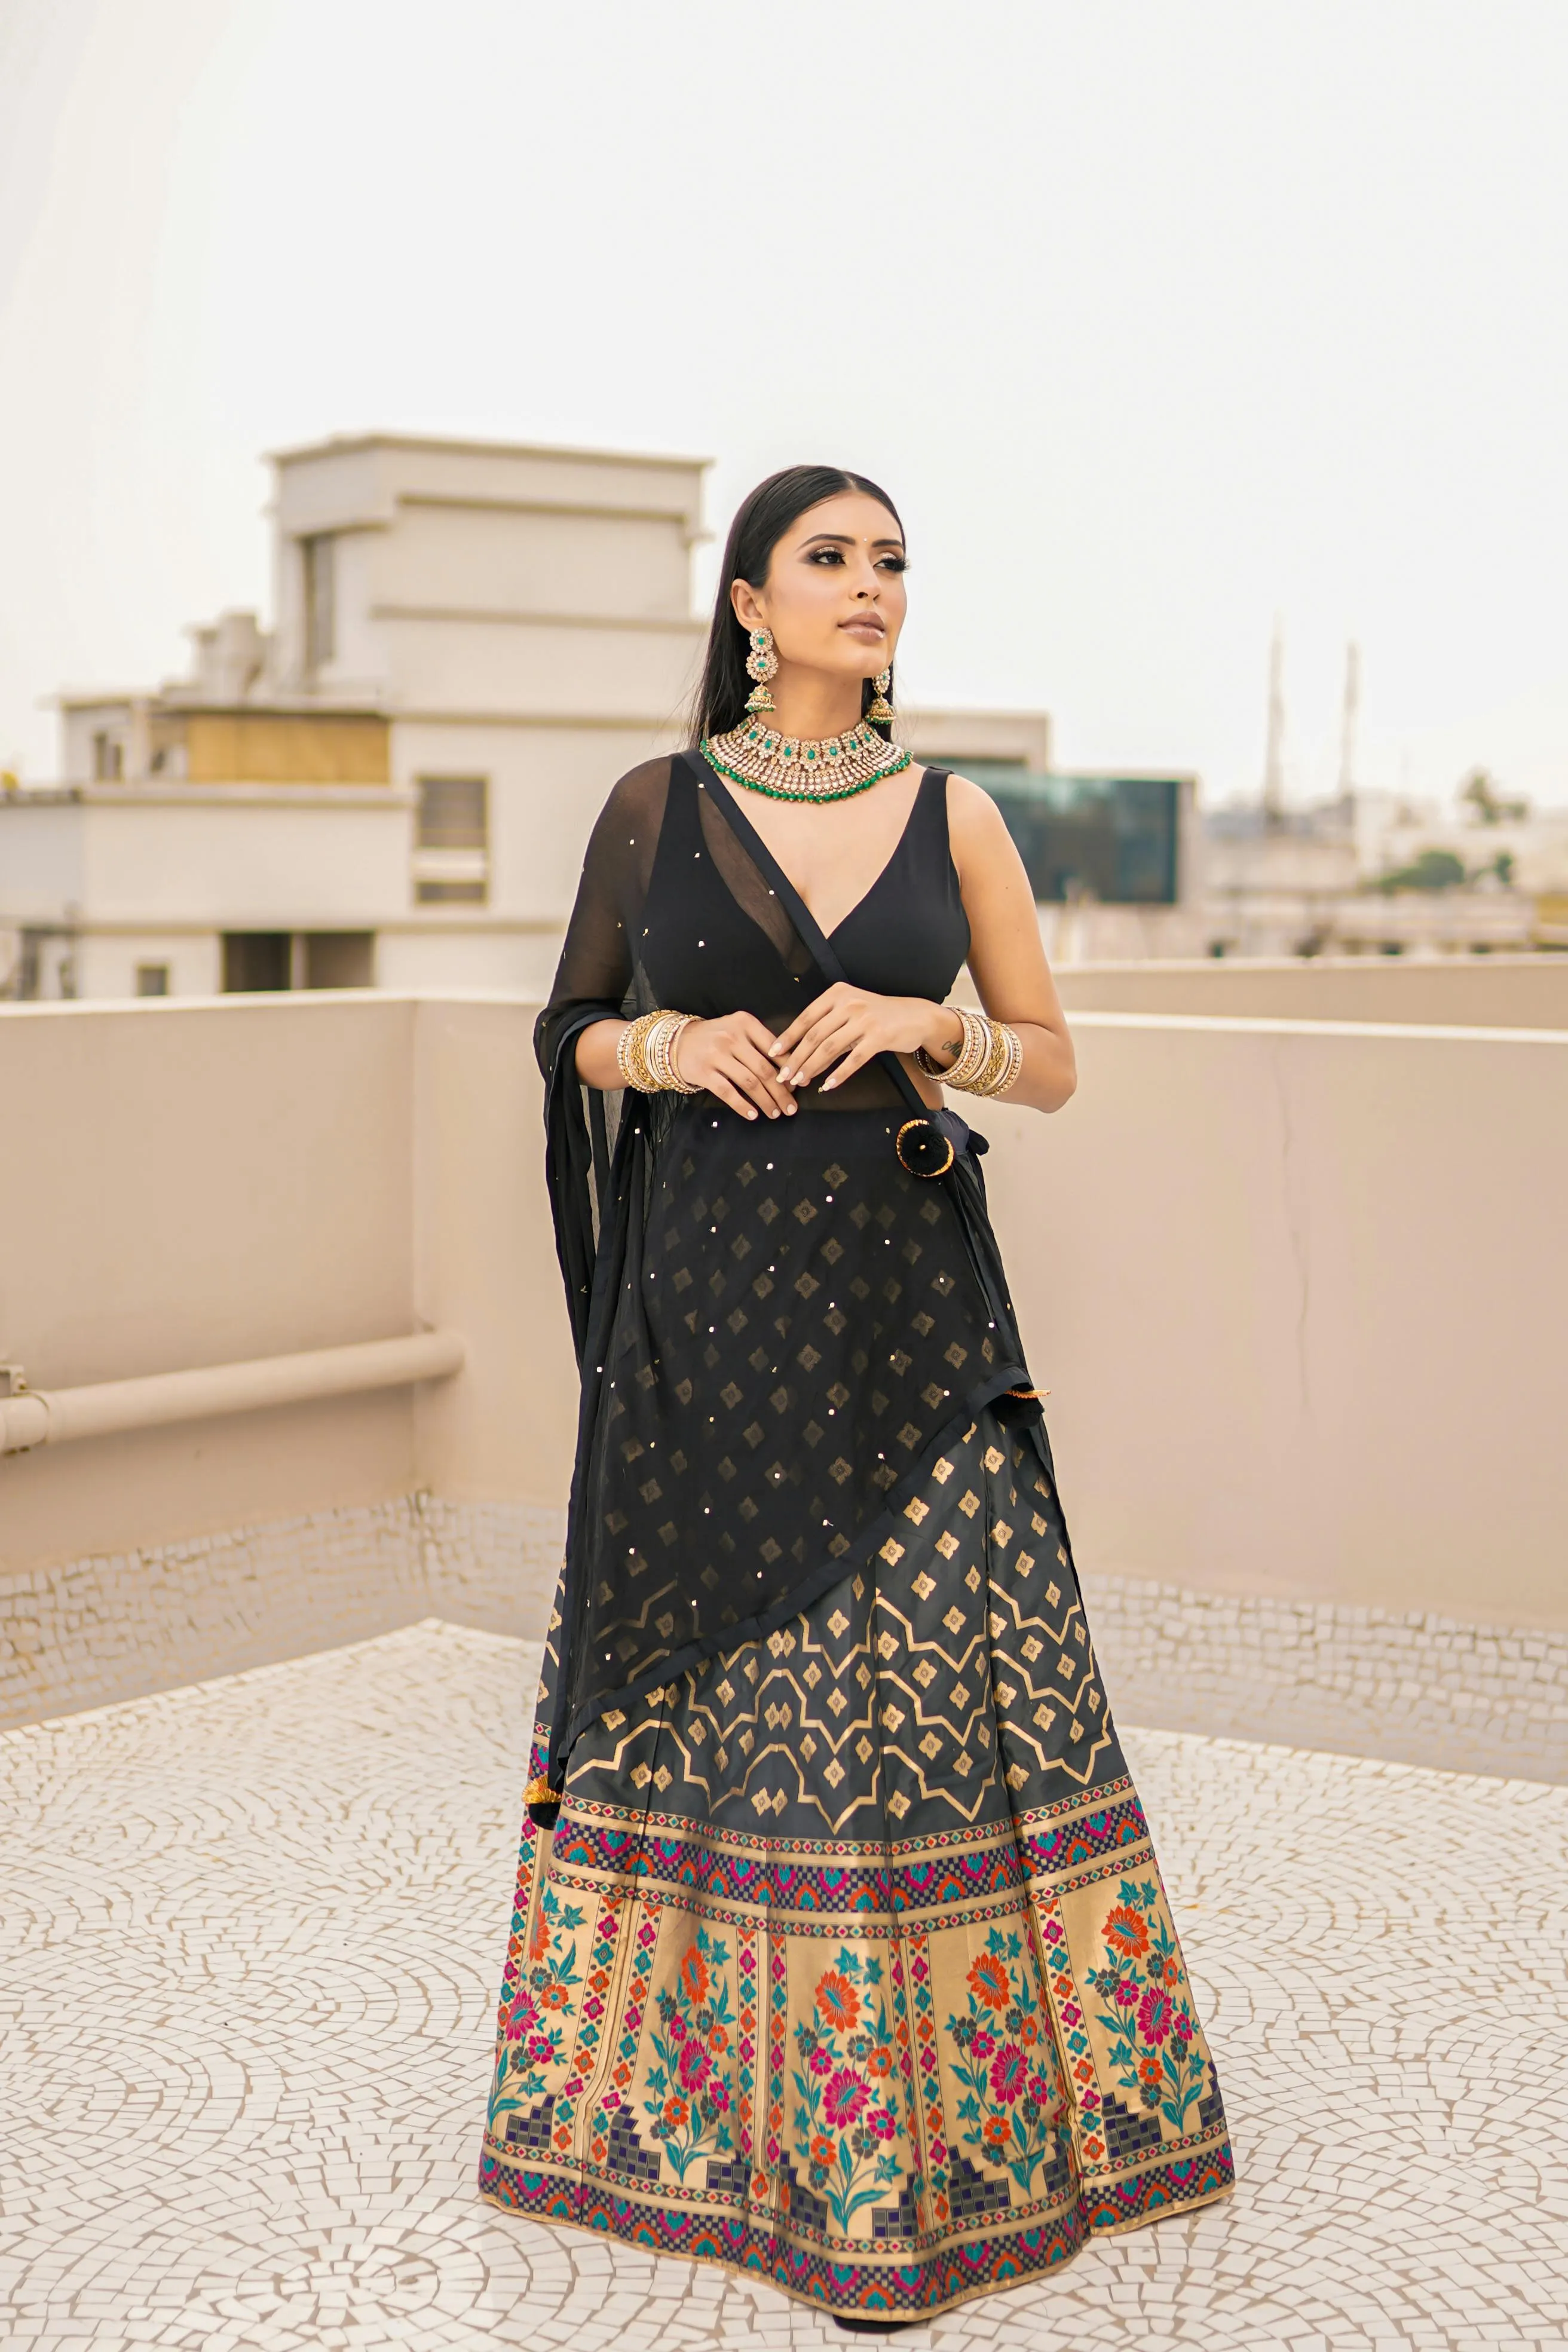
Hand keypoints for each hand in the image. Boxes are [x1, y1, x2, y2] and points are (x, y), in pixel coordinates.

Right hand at [676, 1011, 797, 1120]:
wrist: (677, 1042)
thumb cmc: (715, 1038)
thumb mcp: (738, 1030)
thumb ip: (761, 1044)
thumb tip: (789, 1072)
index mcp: (745, 1023)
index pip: (774, 1049)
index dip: (789, 1070)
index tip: (798, 1086)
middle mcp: (732, 1036)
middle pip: (764, 1069)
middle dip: (781, 1092)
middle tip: (791, 1108)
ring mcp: (716, 1054)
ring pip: (749, 1082)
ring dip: (766, 1101)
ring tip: (775, 1113)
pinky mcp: (704, 1072)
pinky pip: (728, 1092)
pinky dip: (742, 1105)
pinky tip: (753, 1115)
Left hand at [768, 985, 961, 1092]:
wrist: (915, 1016)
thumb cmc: (877, 1015)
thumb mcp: (850, 1010)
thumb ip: (827, 1024)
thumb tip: (798, 1052)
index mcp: (837, 994)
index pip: (806, 1018)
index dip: (788, 1037)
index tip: (773, 1054)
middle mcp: (849, 1003)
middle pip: (815, 1035)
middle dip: (796, 1058)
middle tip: (783, 1076)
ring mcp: (865, 1019)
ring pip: (830, 1048)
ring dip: (812, 1068)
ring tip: (800, 1082)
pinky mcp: (879, 1036)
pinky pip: (854, 1059)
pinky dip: (839, 1074)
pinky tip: (828, 1086)